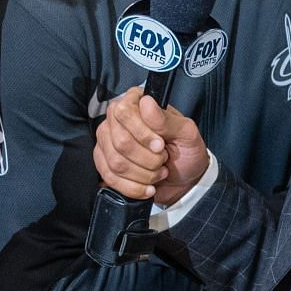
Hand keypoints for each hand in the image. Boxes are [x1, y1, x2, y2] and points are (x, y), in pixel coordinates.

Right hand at [92, 86, 208, 204]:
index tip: (160, 145)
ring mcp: (107, 142)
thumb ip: (166, 120)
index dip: (142, 133)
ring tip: (158, 172)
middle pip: (120, 141)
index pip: (124, 112)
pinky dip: (133, 187)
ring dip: (143, 174)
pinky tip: (148, 187)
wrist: (185, 180)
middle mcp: (117, 120)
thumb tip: (146, 103)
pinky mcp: (104, 163)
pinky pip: (110, 178)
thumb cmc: (186, 152)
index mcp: (137, 103)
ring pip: (116, 162)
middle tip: (162, 159)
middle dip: (147, 158)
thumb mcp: (186, 134)